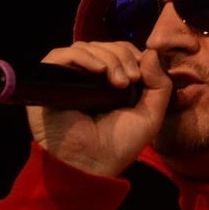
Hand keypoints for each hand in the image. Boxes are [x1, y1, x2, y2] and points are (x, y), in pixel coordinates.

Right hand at [27, 42, 171, 176]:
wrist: (92, 163)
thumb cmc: (119, 144)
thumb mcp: (151, 114)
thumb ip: (159, 84)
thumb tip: (152, 52)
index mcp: (110, 83)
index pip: (119, 50)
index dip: (132, 54)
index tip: (141, 75)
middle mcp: (88, 78)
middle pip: (104, 46)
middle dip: (122, 57)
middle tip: (130, 80)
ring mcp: (68, 79)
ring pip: (85, 47)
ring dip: (108, 58)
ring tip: (119, 83)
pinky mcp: (49, 83)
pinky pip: (60, 56)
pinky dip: (83, 57)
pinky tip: (99, 71)